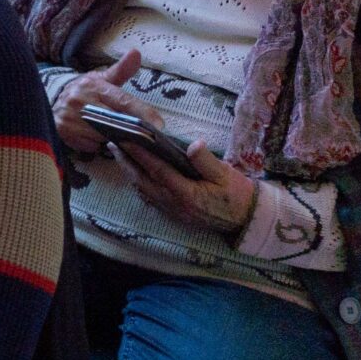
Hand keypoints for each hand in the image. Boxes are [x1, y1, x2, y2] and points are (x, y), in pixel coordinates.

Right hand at [52, 51, 144, 156]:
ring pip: (103, 136)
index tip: (159, 124)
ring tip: (111, 132)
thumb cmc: (85, 91)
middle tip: (142, 136)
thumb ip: (121, 70)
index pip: (123, 101)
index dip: (142, 112)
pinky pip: (90, 145)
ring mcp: (70, 117)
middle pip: (115, 121)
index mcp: (93, 86)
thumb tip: (136, 53)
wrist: (51, 100)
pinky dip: (96, 144)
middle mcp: (79, 100)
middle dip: (129, 129)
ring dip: (112, 138)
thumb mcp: (102, 79)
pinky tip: (93, 137)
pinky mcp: (63, 131)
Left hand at [122, 137, 258, 236]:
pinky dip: (139, 184)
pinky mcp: (173, 214)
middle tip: (113, 144)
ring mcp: (172, 210)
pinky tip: (136, 174)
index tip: (125, 139)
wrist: (247, 220)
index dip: (139, 154)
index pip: (156, 169)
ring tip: (120, 155)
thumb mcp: (226, 175)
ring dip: (130, 172)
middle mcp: (173, 203)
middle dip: (126, 162)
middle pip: (142, 180)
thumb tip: (193, 144)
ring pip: (143, 189)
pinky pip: (150, 198)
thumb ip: (206, 160)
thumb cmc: (237, 195)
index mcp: (185, 193)